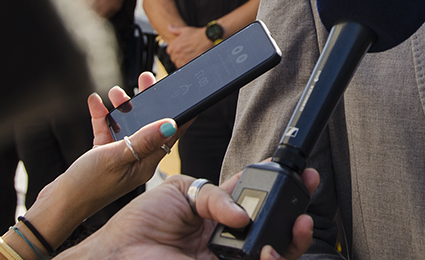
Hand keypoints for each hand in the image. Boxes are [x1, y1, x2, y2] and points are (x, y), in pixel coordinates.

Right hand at [23, 75, 177, 248]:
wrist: (56, 206)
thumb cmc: (86, 187)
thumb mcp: (117, 158)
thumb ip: (143, 140)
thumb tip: (170, 124)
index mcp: (146, 163)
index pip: (171, 134)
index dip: (180, 113)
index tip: (185, 94)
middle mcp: (137, 159)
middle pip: (150, 124)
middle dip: (148, 101)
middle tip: (146, 79)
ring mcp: (120, 157)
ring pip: (127, 125)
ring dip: (122, 107)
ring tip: (115, 92)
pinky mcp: (103, 155)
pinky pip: (107, 130)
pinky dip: (102, 116)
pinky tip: (95, 103)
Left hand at [62, 172, 319, 259]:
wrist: (115, 256)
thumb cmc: (138, 224)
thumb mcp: (180, 192)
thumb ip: (215, 195)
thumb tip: (243, 214)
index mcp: (217, 213)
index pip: (258, 198)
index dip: (279, 185)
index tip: (298, 173)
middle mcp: (226, 238)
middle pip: (273, 227)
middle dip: (296, 209)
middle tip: (309, 190)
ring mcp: (224, 258)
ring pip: (272, 252)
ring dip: (292, 239)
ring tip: (297, 225)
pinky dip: (270, 258)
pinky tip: (269, 251)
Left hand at [165, 25, 212, 65]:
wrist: (208, 38)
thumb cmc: (198, 34)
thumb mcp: (186, 30)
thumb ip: (176, 30)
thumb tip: (169, 27)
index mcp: (176, 44)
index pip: (169, 51)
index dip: (173, 50)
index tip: (177, 50)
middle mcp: (179, 51)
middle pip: (173, 58)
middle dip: (177, 56)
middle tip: (183, 54)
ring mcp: (184, 57)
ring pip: (177, 63)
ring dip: (180, 61)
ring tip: (186, 58)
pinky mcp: (190, 61)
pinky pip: (183, 66)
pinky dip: (185, 64)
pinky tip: (189, 60)